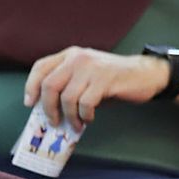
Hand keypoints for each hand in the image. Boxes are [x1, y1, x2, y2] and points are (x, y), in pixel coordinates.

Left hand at [23, 46, 169, 130]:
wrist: (147, 74)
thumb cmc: (116, 79)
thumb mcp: (88, 76)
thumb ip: (70, 85)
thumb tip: (51, 109)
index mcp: (71, 55)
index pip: (41, 67)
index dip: (31, 86)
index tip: (31, 103)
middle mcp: (78, 58)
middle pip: (49, 84)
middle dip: (48, 107)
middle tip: (54, 121)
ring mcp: (91, 68)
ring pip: (67, 97)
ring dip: (69, 116)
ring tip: (76, 124)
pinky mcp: (104, 80)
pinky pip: (86, 103)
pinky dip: (85, 115)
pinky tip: (90, 118)